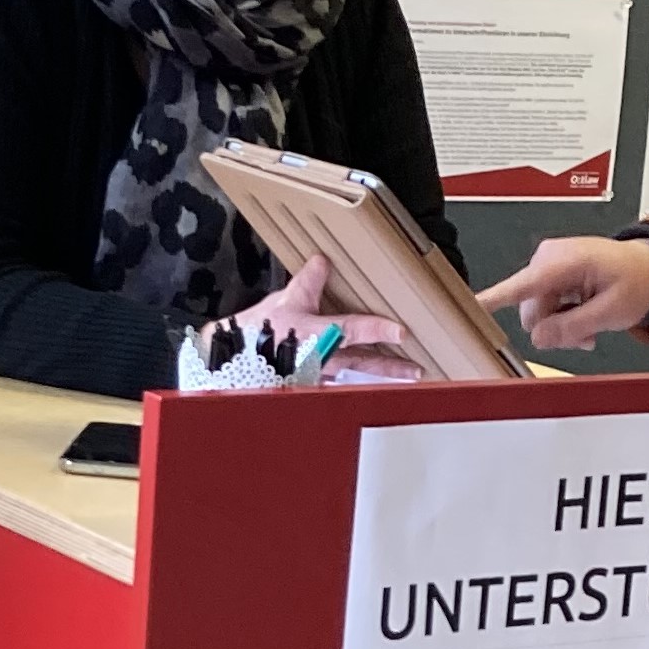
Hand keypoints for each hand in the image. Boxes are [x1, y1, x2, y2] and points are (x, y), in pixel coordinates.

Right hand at [224, 254, 416, 375]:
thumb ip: (307, 283)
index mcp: (315, 335)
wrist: (232, 363)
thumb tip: (322, 261)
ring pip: (354, 377)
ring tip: (403, 378)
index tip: (401, 331)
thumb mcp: (282, 302)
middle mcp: (321, 359)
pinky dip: (355, 384)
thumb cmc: (254, 335)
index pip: (353, 330)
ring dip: (379, 378)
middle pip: (363, 363)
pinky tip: (366, 386)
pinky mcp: (310, 386)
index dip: (378, 330)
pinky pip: (338, 385)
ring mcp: (316, 377)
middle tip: (416, 369)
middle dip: (391, 367)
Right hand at [478, 237, 648, 351]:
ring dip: (560, 327)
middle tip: (585, 336)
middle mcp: (547, 259)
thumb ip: (573, 326)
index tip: (469, 307)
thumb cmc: (636, 279)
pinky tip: (581, 321)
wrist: (647, 268)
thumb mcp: (612, 311)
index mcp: (564, 261)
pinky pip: (541, 307)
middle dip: (554, 330)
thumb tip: (539, 338)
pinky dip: (560, 319)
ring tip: (588, 329)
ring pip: (535, 314)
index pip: (522, 285)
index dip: (493, 299)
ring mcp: (544, 267)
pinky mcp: (546, 276)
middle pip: (530, 311)